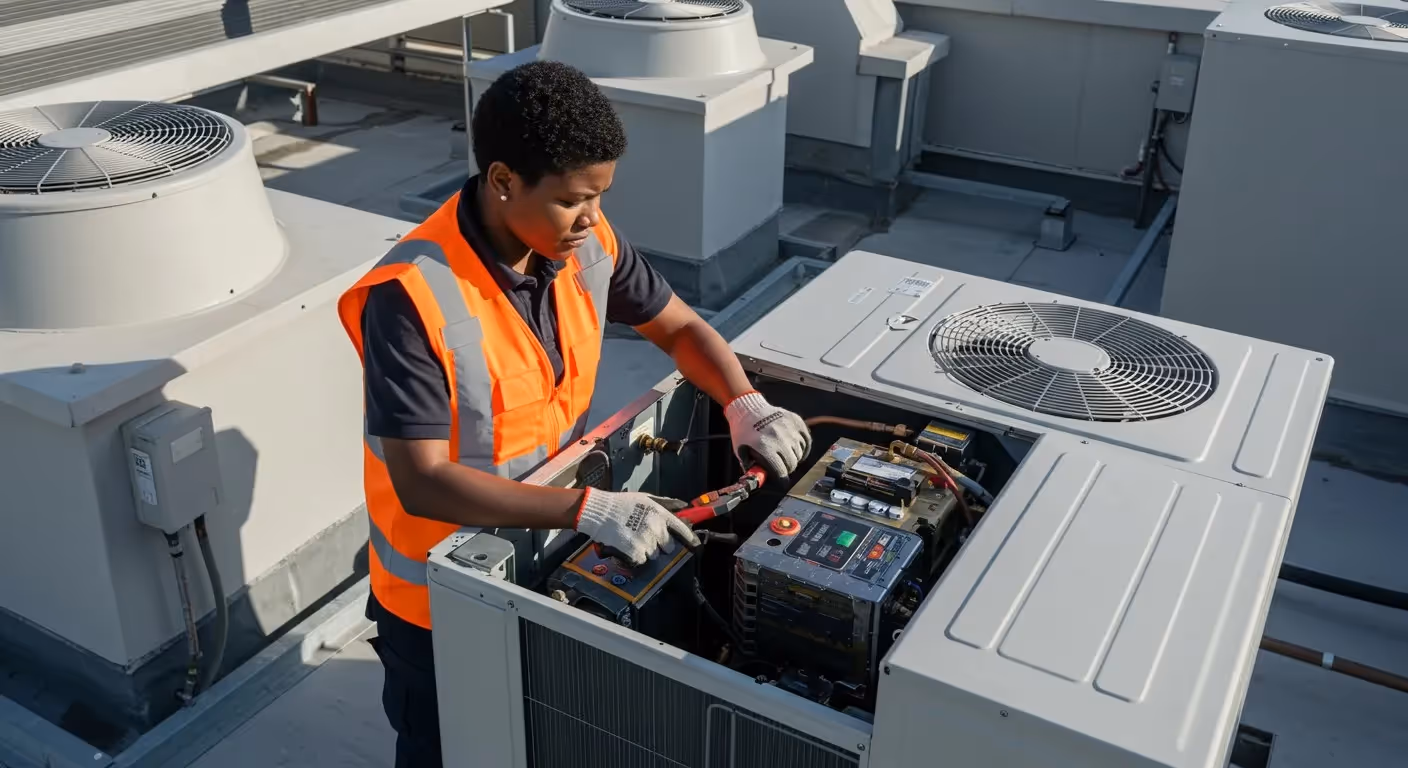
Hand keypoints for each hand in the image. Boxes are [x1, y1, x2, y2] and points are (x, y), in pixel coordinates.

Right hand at [574, 489, 700, 566]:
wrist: (599, 512)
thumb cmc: (621, 503)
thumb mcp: (645, 498)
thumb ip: (665, 503)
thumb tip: (683, 505)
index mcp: (660, 514)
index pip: (681, 529)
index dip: (690, 539)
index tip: (695, 546)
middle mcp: (656, 527)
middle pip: (668, 547)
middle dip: (660, 545)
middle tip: (647, 538)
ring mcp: (646, 541)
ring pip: (654, 555)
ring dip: (646, 551)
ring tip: (633, 539)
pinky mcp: (635, 551)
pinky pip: (641, 560)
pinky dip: (635, 557)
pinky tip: (627, 546)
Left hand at [724, 392, 811, 478]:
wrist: (748, 408)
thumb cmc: (743, 431)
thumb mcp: (741, 451)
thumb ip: (751, 466)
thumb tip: (759, 479)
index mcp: (765, 446)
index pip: (781, 471)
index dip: (782, 479)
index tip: (782, 481)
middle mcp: (779, 438)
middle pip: (792, 462)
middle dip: (788, 468)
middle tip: (783, 467)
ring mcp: (789, 428)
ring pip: (800, 452)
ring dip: (794, 457)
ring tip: (787, 456)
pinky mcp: (796, 421)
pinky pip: (806, 440)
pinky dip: (803, 447)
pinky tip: (797, 449)